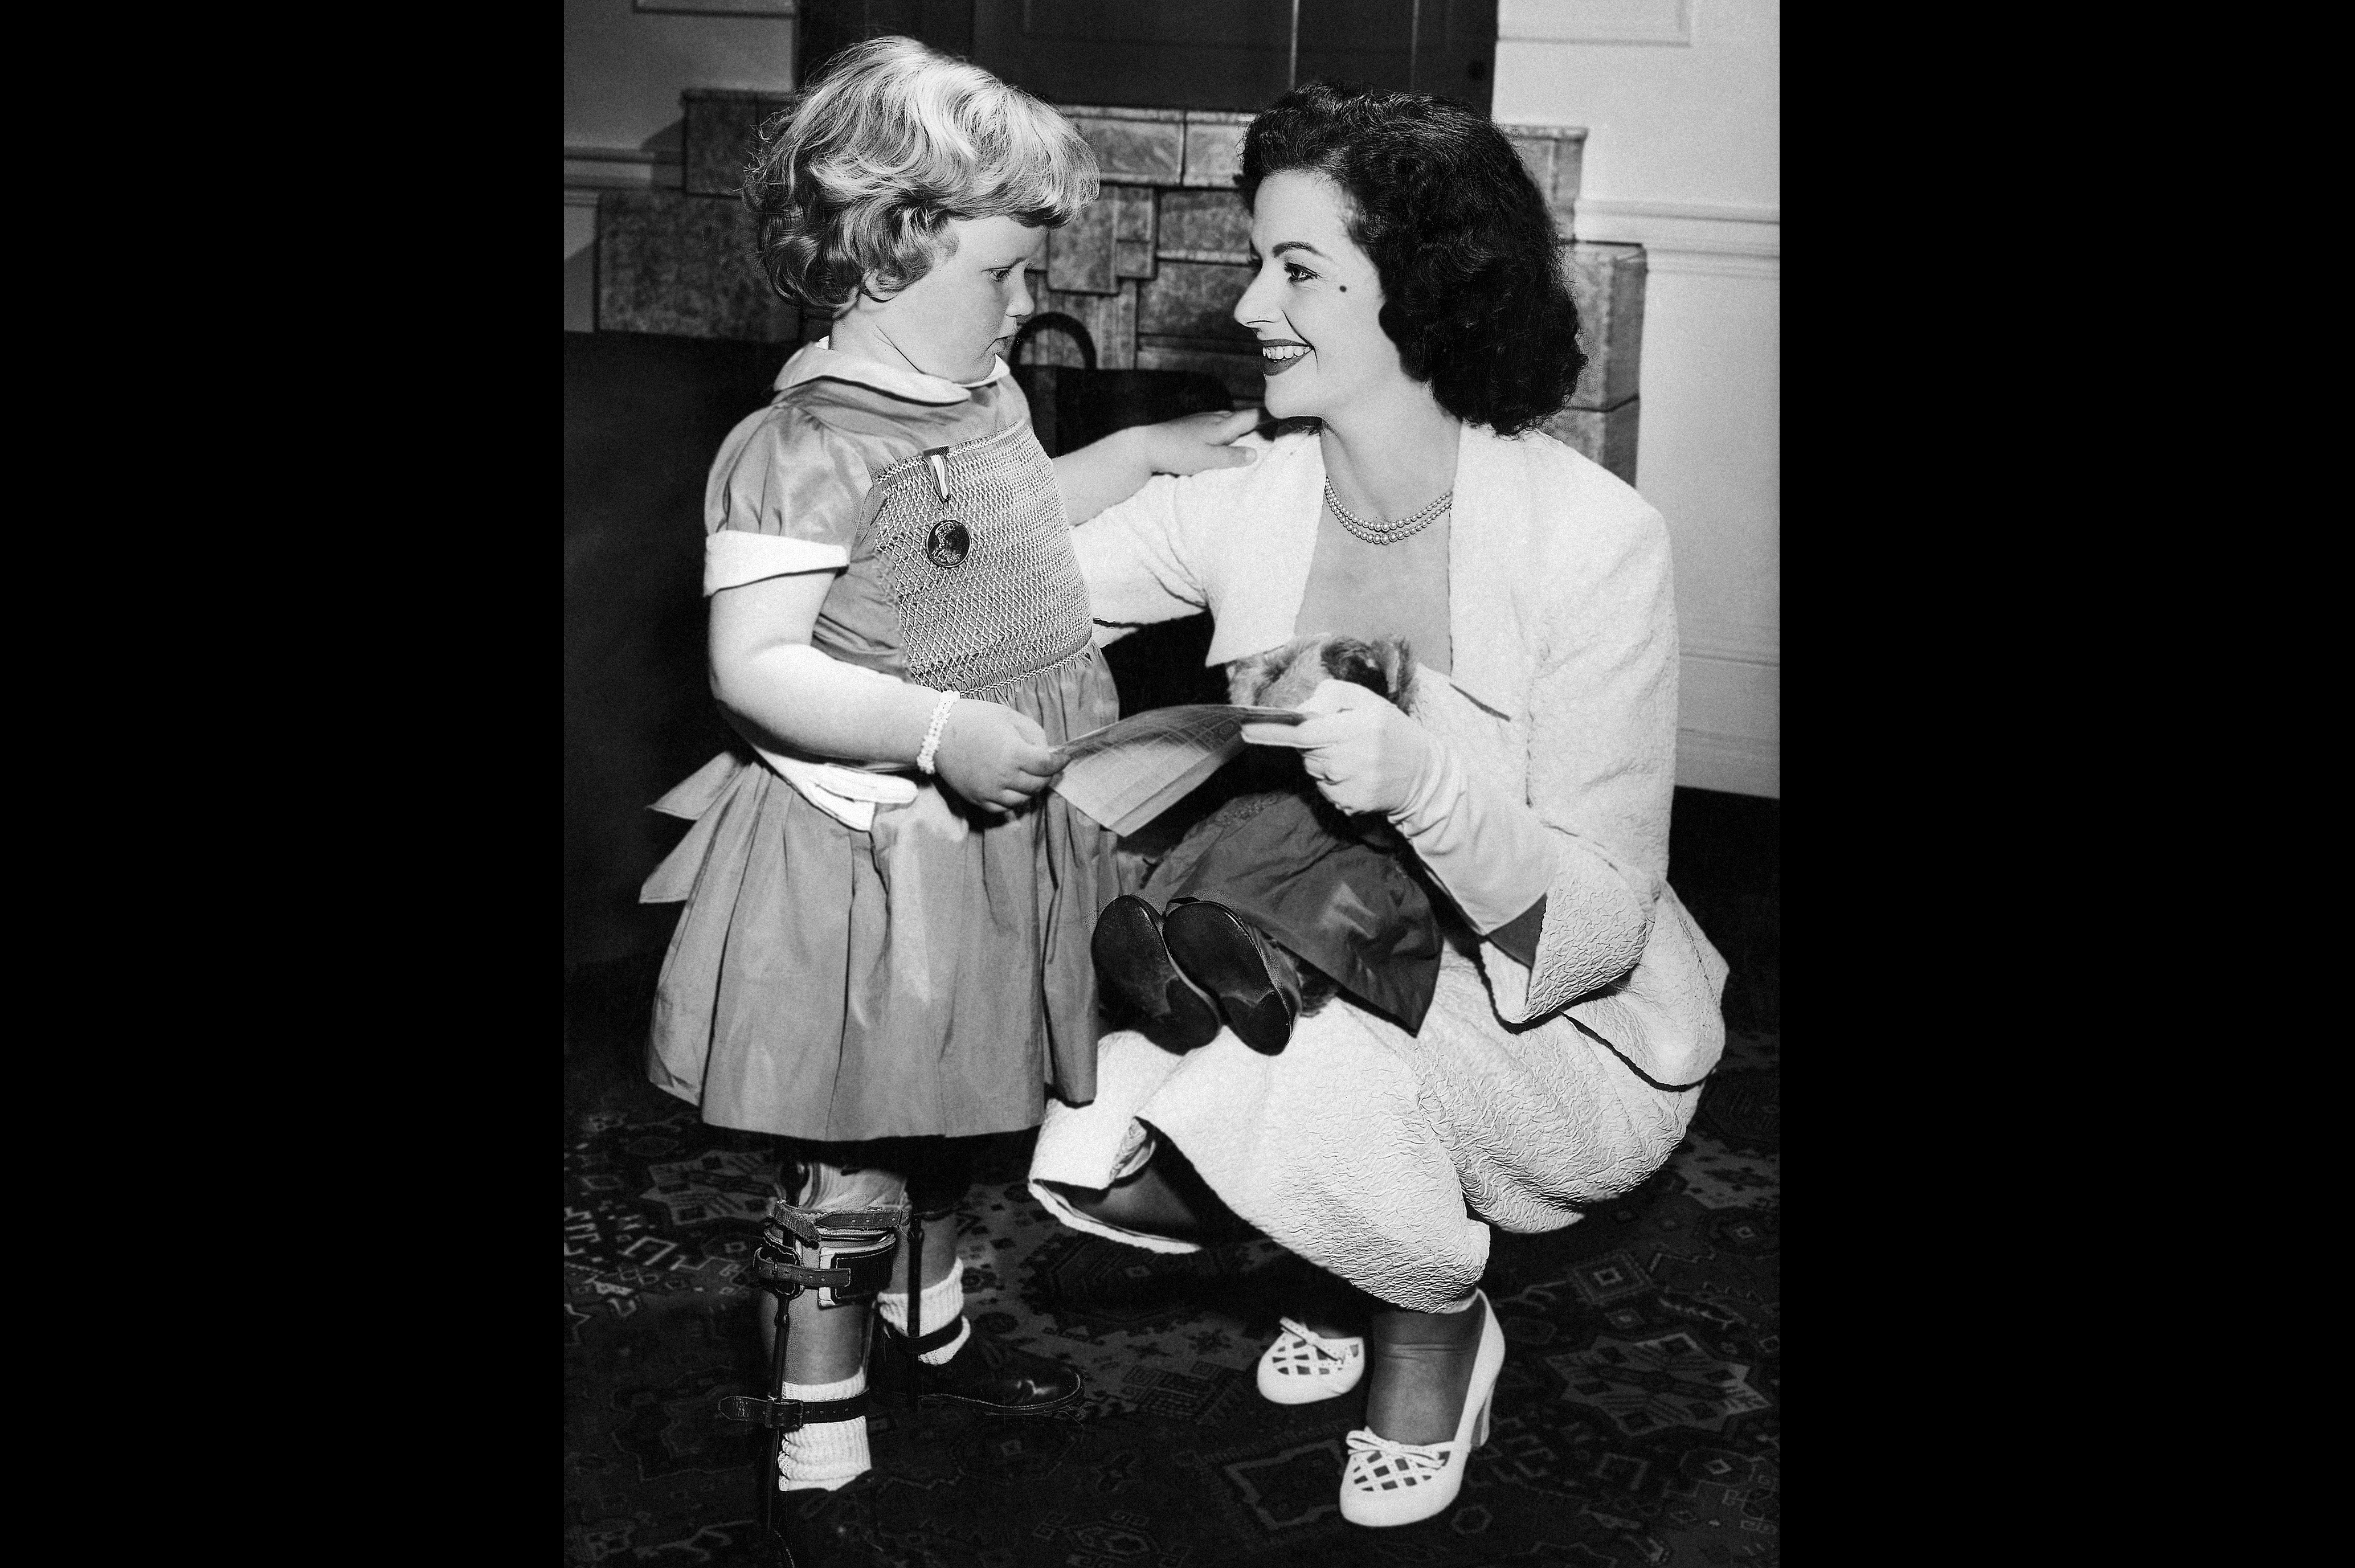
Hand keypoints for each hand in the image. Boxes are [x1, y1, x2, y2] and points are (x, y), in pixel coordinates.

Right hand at [931, 699, 1066, 812]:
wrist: (936, 732)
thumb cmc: (974, 719)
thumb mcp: (1010, 717)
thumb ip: (1034, 735)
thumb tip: (1048, 752)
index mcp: (1013, 754)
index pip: (1047, 765)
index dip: (1060, 762)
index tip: (1064, 758)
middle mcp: (1003, 777)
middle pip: (1038, 784)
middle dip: (1047, 774)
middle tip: (1046, 766)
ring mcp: (989, 791)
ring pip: (1024, 799)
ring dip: (1031, 788)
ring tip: (1029, 774)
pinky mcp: (977, 799)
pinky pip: (1004, 807)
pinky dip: (1014, 799)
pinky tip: (1012, 785)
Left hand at [1131, 408, 1261, 475]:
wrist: (1144, 445)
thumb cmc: (1176, 452)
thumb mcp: (1207, 459)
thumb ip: (1231, 457)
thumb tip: (1254, 454)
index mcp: (1221, 426)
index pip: (1251, 417)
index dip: (1268, 416)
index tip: (1285, 413)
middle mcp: (1213, 419)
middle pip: (1240, 415)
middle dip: (1256, 419)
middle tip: (1271, 423)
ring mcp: (1200, 420)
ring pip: (1226, 418)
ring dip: (1239, 423)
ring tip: (1249, 429)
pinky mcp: (1189, 425)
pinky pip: (1214, 423)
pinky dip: (1225, 427)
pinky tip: (1221, 434)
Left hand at [1239, 678, 1435, 817]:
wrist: (1423, 775)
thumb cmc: (1391, 732)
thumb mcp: (1369, 701)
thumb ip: (1333, 695)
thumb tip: (1301, 710)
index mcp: (1360, 727)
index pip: (1305, 732)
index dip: (1273, 731)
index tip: (1245, 727)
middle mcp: (1354, 757)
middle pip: (1306, 752)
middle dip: (1314, 742)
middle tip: (1339, 737)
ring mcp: (1352, 785)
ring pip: (1314, 770)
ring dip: (1323, 761)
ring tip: (1353, 756)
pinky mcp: (1350, 804)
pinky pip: (1324, 789)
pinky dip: (1333, 781)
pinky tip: (1356, 774)